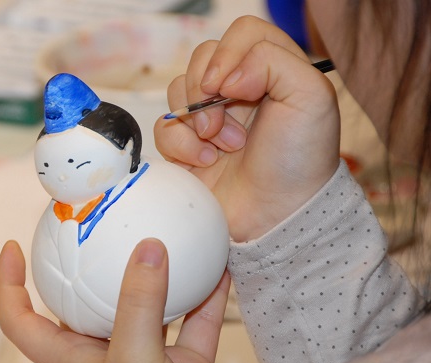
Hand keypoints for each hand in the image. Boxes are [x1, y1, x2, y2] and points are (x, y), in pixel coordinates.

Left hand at [0, 239, 230, 362]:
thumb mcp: (133, 362)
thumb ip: (140, 306)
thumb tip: (149, 249)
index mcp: (74, 360)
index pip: (22, 320)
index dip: (9, 284)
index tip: (13, 247)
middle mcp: (107, 354)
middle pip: (87, 303)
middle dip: (91, 266)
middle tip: (100, 227)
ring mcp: (147, 358)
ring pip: (148, 306)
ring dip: (158, 274)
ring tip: (164, 236)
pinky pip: (196, 321)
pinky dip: (207, 296)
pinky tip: (219, 268)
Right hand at [155, 16, 340, 241]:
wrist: (276, 216)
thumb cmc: (300, 159)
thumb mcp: (311, 97)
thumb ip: (272, 61)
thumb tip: (223, 77)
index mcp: (271, 69)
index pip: (241, 33)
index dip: (229, 54)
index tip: (231, 88)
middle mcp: (238, 89)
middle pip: (202, 58)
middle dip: (206, 93)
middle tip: (224, 126)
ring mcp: (209, 116)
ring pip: (178, 90)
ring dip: (196, 122)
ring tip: (223, 149)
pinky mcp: (187, 144)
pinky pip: (164, 127)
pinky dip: (182, 145)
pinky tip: (207, 163)